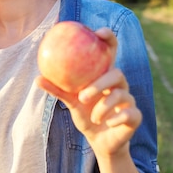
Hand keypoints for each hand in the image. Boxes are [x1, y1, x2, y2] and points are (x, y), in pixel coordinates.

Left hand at [35, 27, 141, 156]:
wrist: (99, 140)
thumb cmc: (86, 114)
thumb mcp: (71, 101)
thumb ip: (58, 89)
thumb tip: (37, 78)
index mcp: (105, 75)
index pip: (110, 51)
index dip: (108, 38)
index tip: (99, 31)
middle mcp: (120, 85)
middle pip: (116, 73)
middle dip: (101, 83)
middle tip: (83, 96)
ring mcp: (129, 99)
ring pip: (121, 95)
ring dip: (104, 106)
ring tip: (93, 117)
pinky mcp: (135, 116)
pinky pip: (130, 113)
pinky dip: (117, 118)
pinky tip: (107, 123)